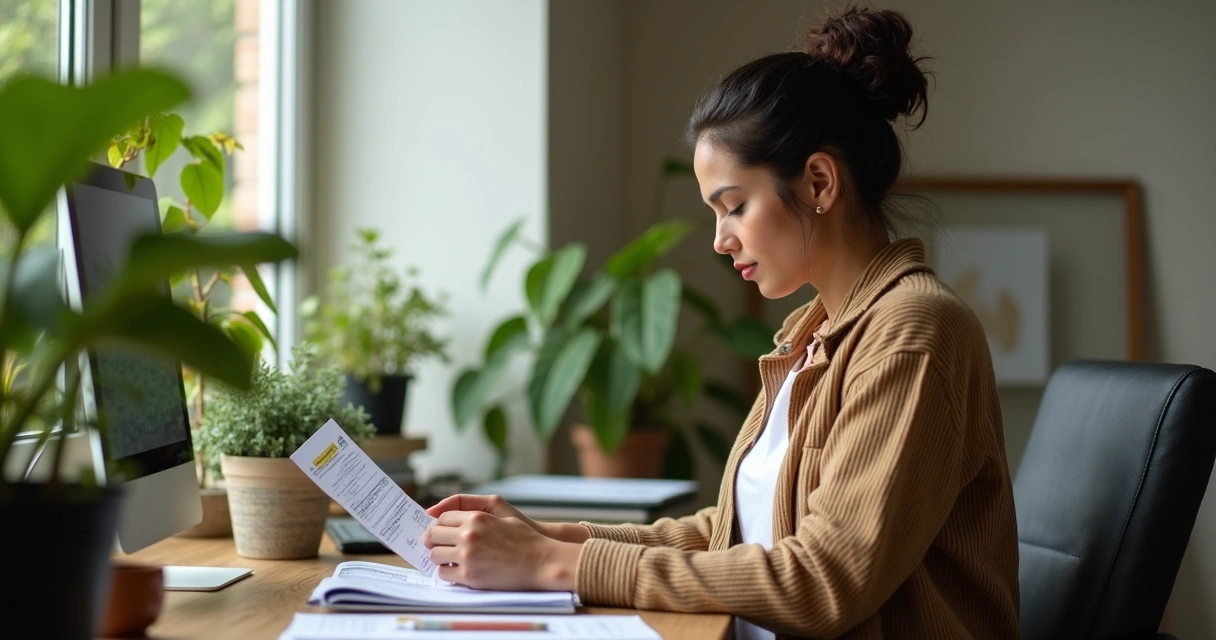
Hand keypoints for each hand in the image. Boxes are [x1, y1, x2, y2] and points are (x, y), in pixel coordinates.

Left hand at [421, 511, 581, 590]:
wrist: (541, 561)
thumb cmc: (524, 536)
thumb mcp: (500, 510)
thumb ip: (471, 507)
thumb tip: (439, 512)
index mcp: (476, 518)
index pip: (441, 519)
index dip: (438, 526)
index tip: (440, 533)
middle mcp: (468, 535)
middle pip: (433, 536)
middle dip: (434, 542)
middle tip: (441, 547)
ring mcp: (468, 557)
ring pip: (435, 556)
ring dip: (441, 557)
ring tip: (452, 559)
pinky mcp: (470, 576)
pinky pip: (444, 574)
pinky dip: (448, 572)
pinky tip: (459, 570)